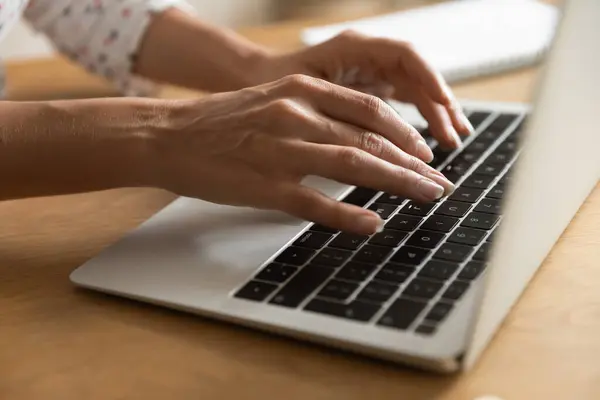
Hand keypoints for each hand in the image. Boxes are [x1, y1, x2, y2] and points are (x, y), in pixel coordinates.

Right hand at [151, 75, 454, 234]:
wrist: (169, 134)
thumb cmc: (221, 121)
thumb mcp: (273, 99)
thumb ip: (314, 110)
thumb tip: (357, 134)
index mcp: (301, 89)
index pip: (370, 109)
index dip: (406, 131)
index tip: (426, 152)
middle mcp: (296, 114)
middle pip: (371, 138)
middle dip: (413, 163)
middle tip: (438, 182)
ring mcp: (281, 150)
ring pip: (354, 165)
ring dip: (397, 183)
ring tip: (426, 197)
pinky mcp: (264, 185)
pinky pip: (315, 202)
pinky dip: (348, 215)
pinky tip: (373, 225)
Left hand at [254, 30, 473, 148]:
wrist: (248, 80)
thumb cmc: (268, 84)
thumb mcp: (303, 95)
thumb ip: (340, 111)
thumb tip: (374, 140)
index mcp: (352, 47)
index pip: (404, 57)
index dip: (429, 82)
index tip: (444, 108)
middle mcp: (364, 55)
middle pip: (415, 75)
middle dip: (438, 105)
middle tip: (454, 136)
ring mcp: (366, 71)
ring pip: (411, 88)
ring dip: (432, 113)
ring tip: (452, 140)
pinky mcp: (364, 89)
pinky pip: (399, 100)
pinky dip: (415, 120)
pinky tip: (427, 140)